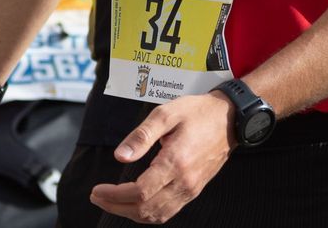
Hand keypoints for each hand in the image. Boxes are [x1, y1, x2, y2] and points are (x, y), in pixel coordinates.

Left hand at [90, 93, 233, 222]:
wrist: (230, 119)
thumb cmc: (198, 112)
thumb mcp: (166, 113)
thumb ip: (141, 135)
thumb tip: (120, 156)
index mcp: (175, 162)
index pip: (140, 191)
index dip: (115, 195)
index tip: (97, 190)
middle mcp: (184, 182)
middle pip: (145, 209)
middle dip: (117, 207)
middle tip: (97, 197)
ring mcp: (191, 189)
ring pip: (157, 215)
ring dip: (130, 213)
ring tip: (111, 202)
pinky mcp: (194, 190)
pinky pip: (168, 212)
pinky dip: (148, 214)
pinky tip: (135, 205)